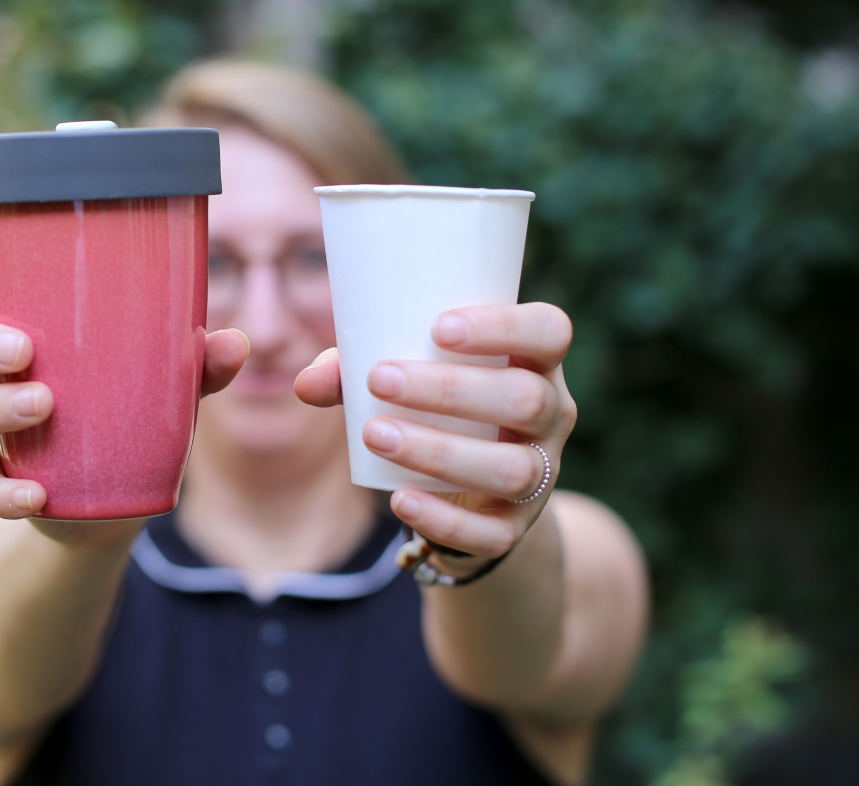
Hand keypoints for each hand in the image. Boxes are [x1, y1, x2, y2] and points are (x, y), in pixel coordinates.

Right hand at [0, 248, 248, 519]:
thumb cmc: (129, 409)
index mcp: (14, 325)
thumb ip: (194, 365)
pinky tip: (36, 495)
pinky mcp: (0, 481)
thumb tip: (235, 342)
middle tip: (24, 350)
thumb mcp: (163, 384)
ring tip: (44, 406)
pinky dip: (4, 492)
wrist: (114, 497)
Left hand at [295, 302, 575, 560]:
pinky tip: (400, 500)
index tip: (438, 327)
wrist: (468, 496)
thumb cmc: (433, 410)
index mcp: (534, 363)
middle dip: (450, 389)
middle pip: (526, 399)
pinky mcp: (515, 527)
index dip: (504, 326)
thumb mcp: (403, 382)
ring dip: (440, 452)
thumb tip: (307, 385)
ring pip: (512, 468)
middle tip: (380, 379)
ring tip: (376, 435)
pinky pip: (493, 532)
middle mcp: (552, 416)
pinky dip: (444, 519)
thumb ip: (354, 373)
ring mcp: (541, 475)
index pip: (549, 332)